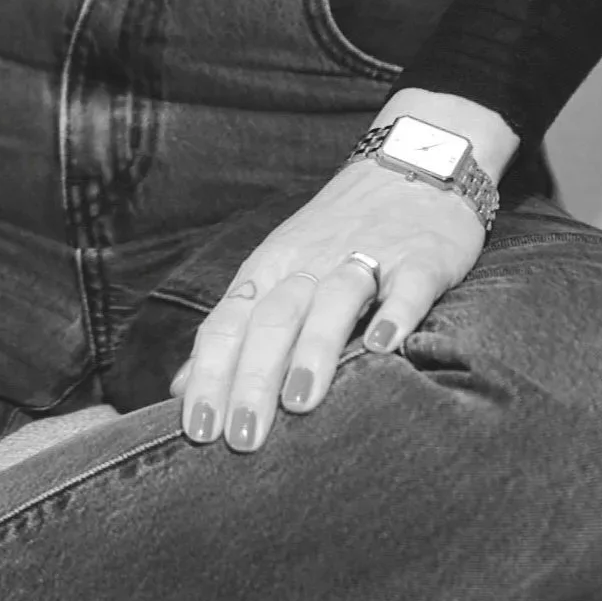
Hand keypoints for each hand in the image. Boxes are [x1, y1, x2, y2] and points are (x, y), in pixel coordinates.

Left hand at [168, 160, 486, 453]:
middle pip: (272, 318)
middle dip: (253, 379)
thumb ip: (234, 328)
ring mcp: (369, 257)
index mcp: (271, 269)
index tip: (199, 431)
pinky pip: (407, 286)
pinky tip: (384, 348)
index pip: (229, 323)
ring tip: (300, 404)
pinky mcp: (421, 259)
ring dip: (313, 351)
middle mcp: (311, 262)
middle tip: (242, 438)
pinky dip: (395, 315)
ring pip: (333, 301)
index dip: (210, 375)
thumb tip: (180, 388)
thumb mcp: (277, 270)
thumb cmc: (337, 232)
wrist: (411, 162)